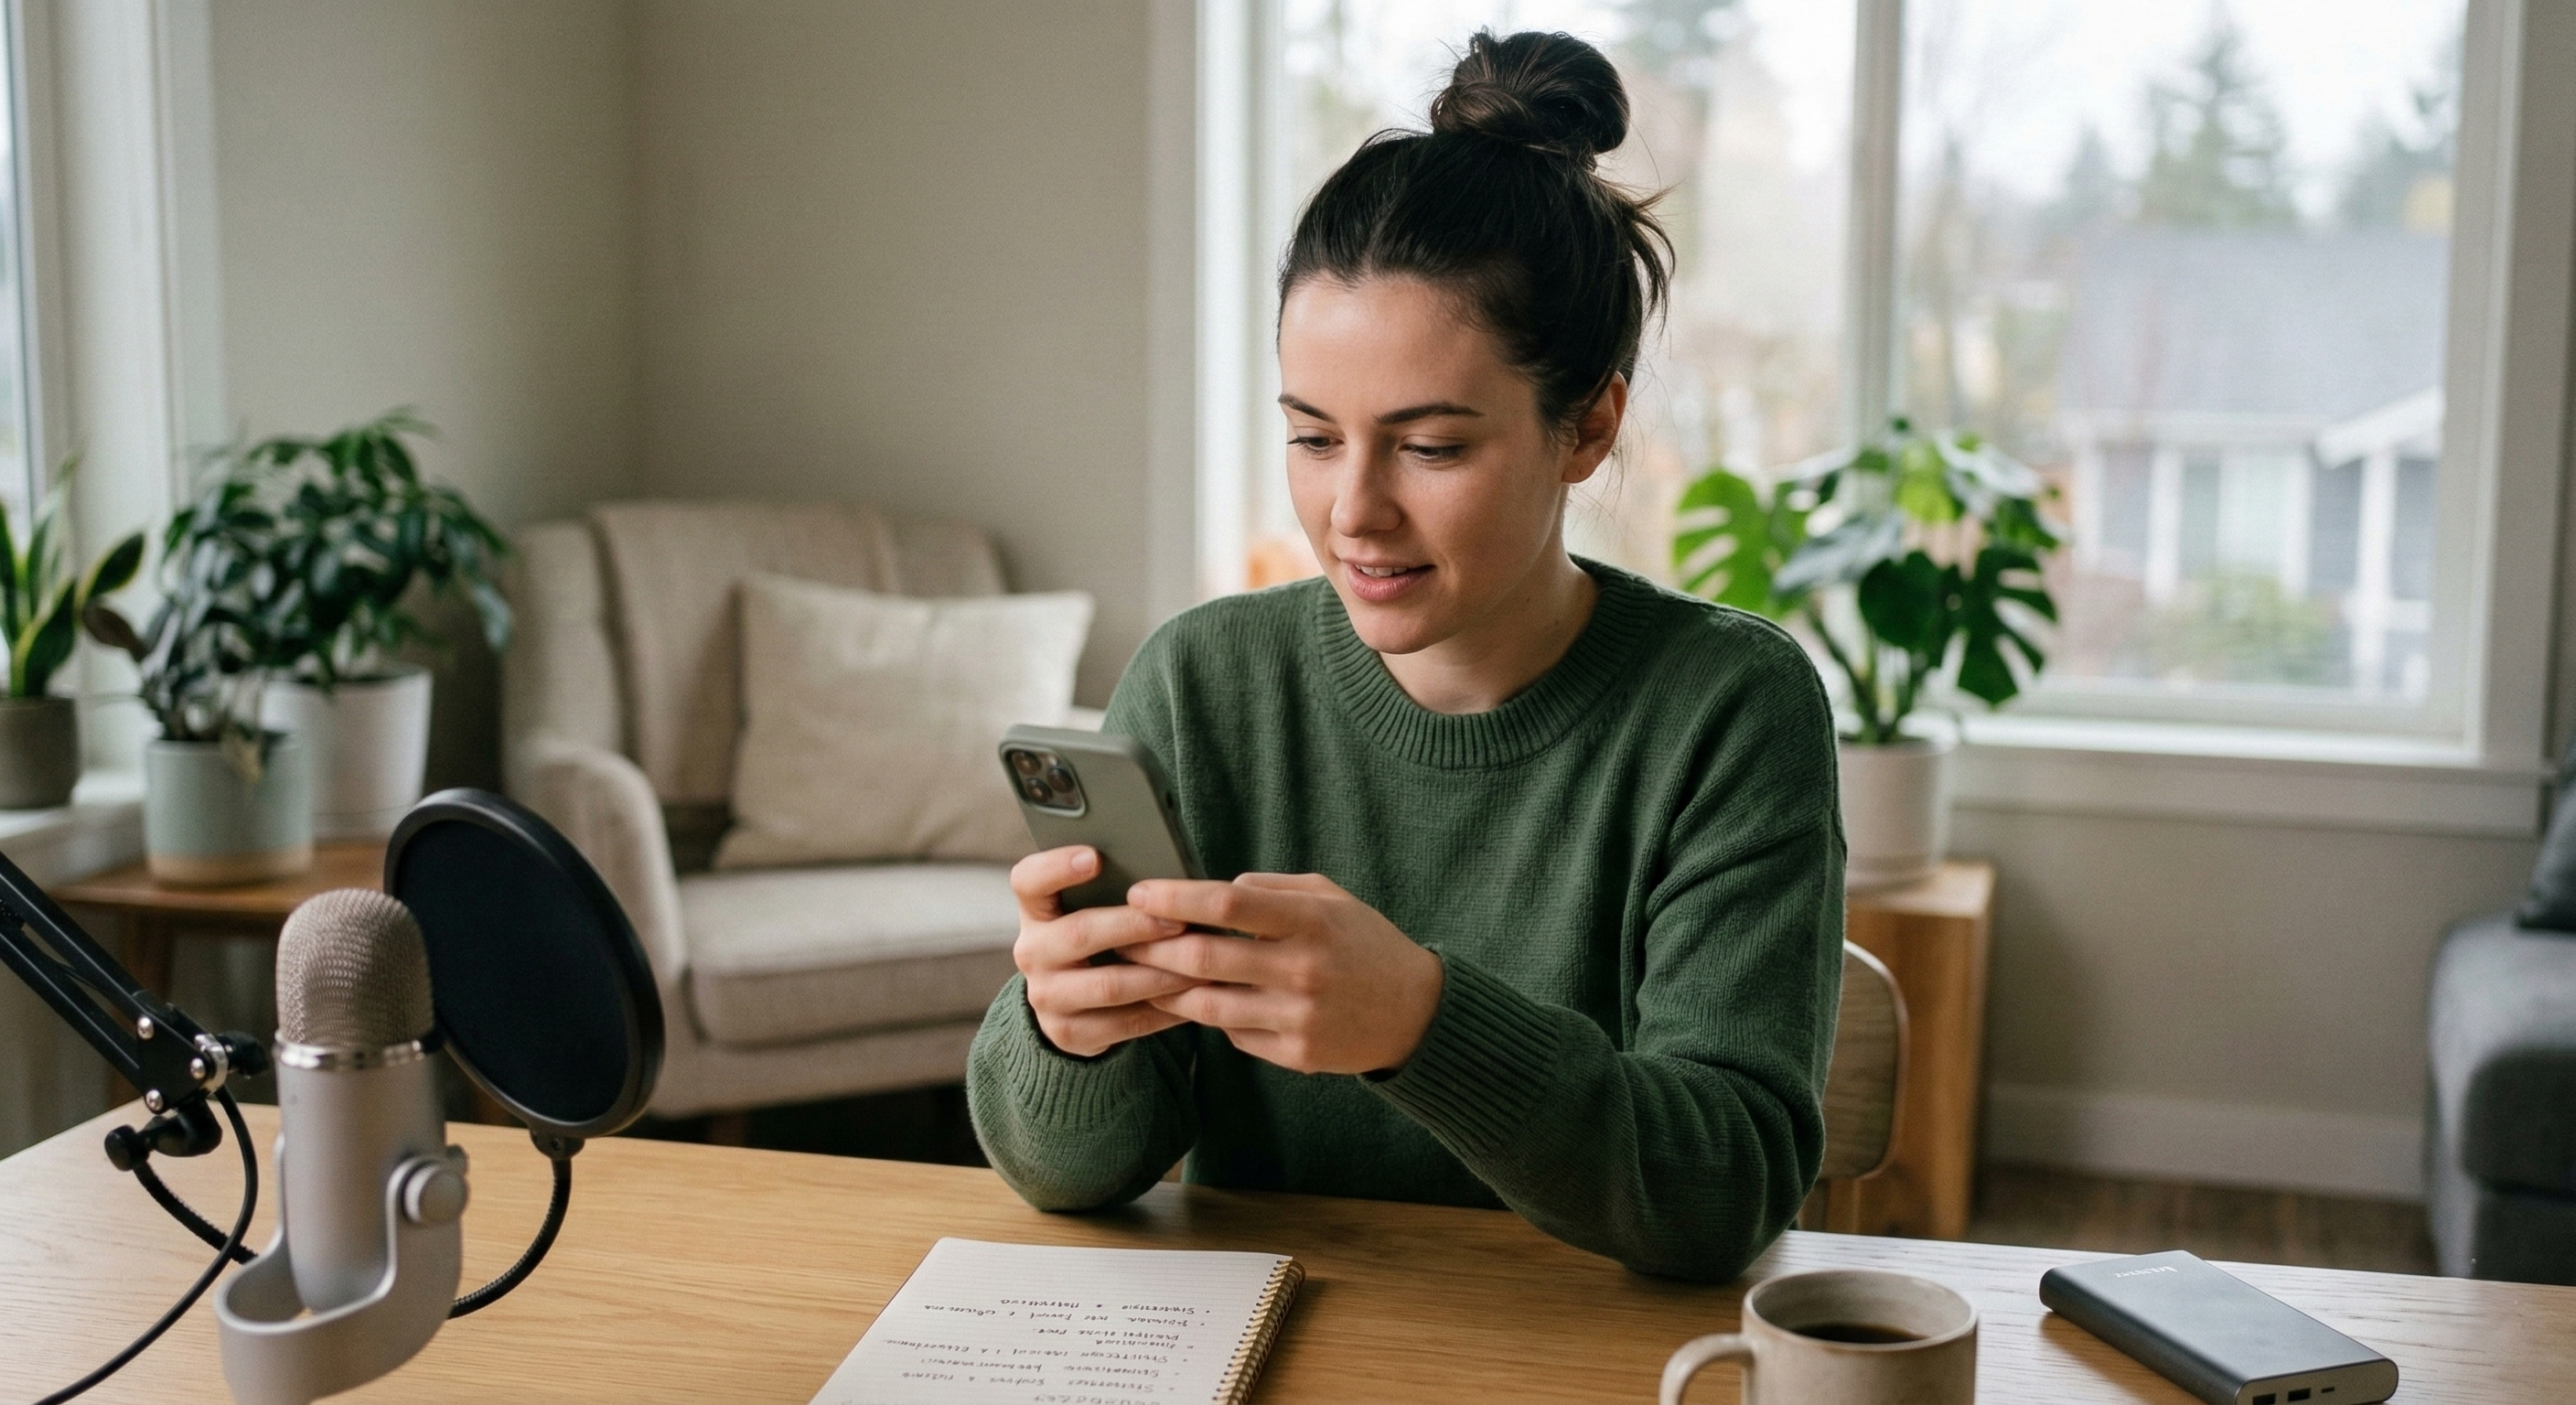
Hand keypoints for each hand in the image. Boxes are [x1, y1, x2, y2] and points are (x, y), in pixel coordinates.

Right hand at [1011, 846, 1203, 1058]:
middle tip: (1179, 920)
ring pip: (1108, 985)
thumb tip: (1172, 876)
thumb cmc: (1098, 936)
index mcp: (1035, 910)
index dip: (1057, 867)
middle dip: (1134, 926)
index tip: (1095, 857)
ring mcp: (1046, 996)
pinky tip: (1194, 997)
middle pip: (1079, 934)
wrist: (1072, 1002)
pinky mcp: (1068, 1033)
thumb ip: (1115, 889)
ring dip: (1159, 974)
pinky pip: (1124, 1024)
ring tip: (1200, 964)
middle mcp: (1032, 951)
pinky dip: (1164, 1010)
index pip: (1029, 880)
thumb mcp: (1091, 908)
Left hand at [1117, 873, 1444, 1075]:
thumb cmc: (1365, 944)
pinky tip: (1188, 1002)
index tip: (1140, 893)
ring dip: (1165, 988)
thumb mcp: (1330, 898)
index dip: (1175, 897)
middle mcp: (1303, 970)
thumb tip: (1212, 889)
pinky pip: (1232, 1034)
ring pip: (1207, 1005)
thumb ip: (1272, 887)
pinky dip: (1206, 1016)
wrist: (1415, 1012)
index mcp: (1310, 921)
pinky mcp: (1297, 1054)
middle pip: (1204, 957)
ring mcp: (1299, 1017)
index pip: (1227, 903)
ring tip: (1138, 971)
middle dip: (1152, 946)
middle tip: (1121, 935)